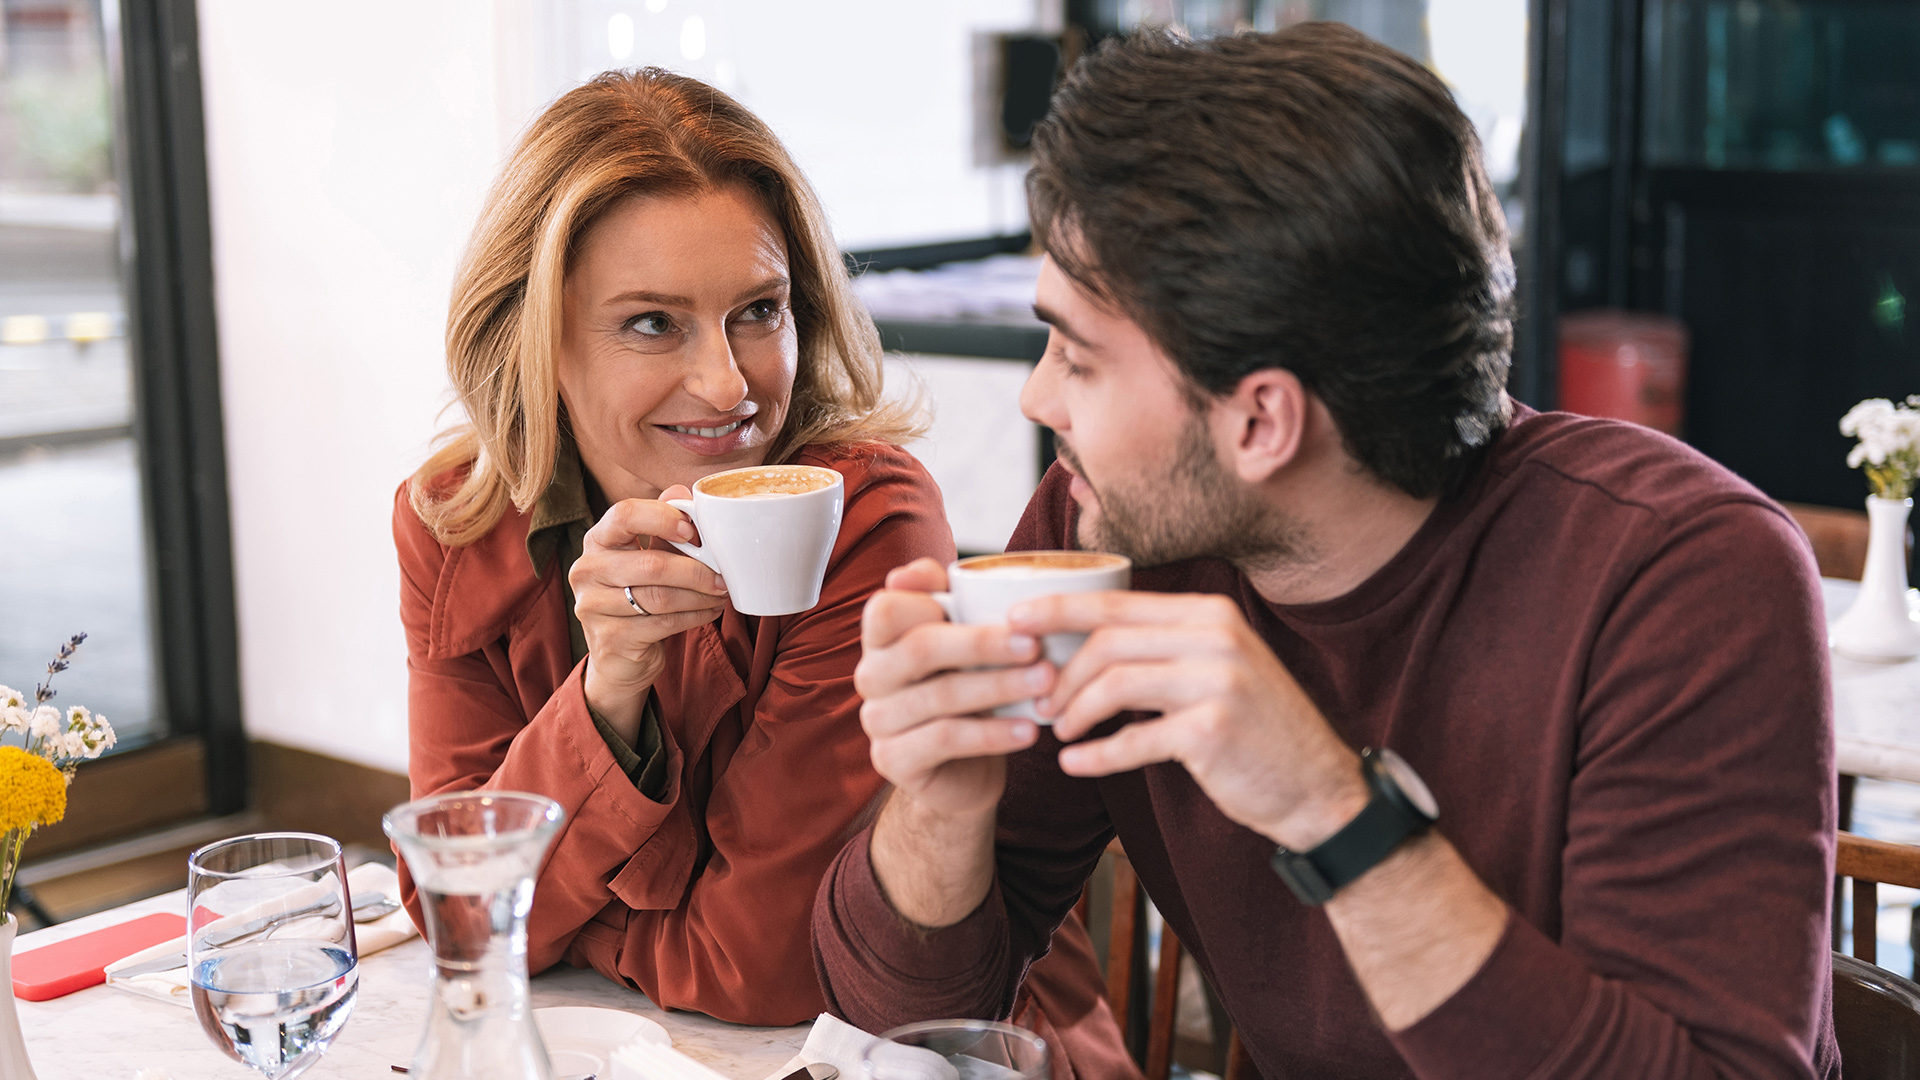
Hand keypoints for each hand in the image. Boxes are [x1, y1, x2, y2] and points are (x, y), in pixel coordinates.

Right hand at [570, 485, 728, 743]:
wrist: (619, 654)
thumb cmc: (638, 594)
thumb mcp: (647, 555)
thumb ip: (662, 527)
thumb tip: (684, 492)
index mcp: (597, 539)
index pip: (624, 514)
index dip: (662, 519)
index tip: (693, 532)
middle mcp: (587, 570)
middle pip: (650, 564)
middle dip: (695, 570)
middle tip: (723, 576)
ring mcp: (592, 606)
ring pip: (659, 598)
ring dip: (699, 596)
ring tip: (721, 593)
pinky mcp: (609, 639)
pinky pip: (662, 624)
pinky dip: (693, 617)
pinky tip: (709, 612)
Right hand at [851, 558, 1053, 820]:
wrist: (966, 772)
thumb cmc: (970, 694)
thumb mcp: (964, 643)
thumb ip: (949, 600)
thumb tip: (919, 570)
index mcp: (881, 639)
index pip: (886, 608)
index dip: (931, 601)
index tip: (989, 607)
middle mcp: (871, 676)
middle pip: (921, 648)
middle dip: (984, 644)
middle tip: (1036, 644)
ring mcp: (877, 720)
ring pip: (940, 695)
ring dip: (999, 686)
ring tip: (1046, 683)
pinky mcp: (892, 760)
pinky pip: (945, 739)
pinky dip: (992, 734)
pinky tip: (1029, 730)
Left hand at [1015, 592, 1366, 850]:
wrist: (1319, 787)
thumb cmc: (1257, 731)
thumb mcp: (1217, 668)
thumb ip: (1163, 648)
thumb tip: (1082, 644)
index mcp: (1210, 614)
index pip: (1115, 602)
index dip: (1057, 611)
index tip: (1013, 624)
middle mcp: (1216, 637)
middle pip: (1108, 640)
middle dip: (1061, 672)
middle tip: (1040, 700)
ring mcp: (1217, 681)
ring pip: (1114, 683)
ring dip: (1074, 710)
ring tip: (1060, 731)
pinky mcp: (1213, 731)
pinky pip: (1133, 739)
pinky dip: (1097, 755)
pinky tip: (1076, 765)